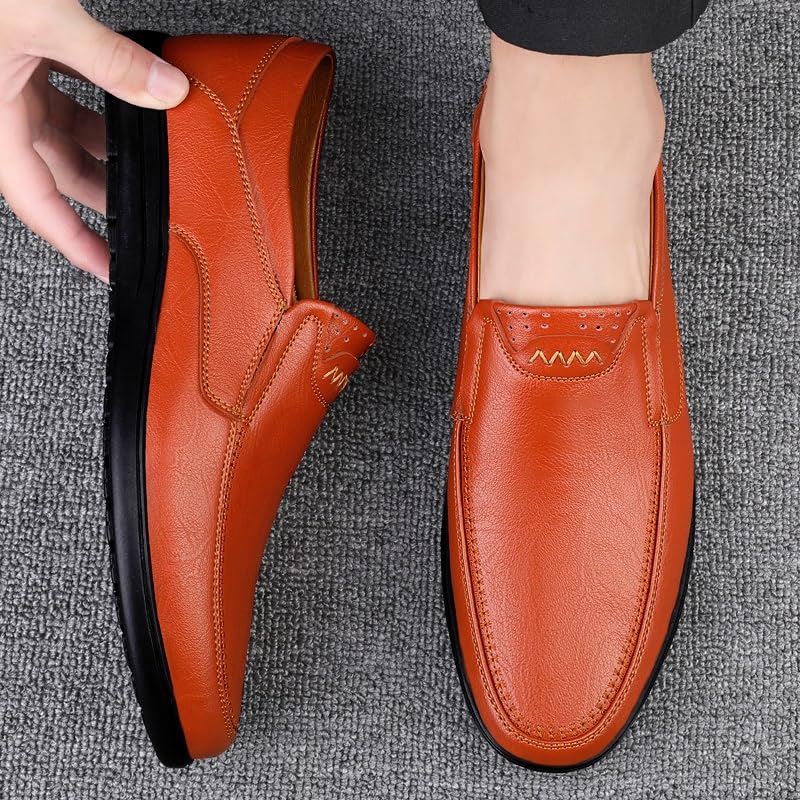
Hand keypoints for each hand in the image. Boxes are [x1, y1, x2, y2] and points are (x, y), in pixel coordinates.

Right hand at [0, 1, 188, 279]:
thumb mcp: (40, 18)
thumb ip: (108, 60)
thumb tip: (169, 91)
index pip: (40, 206)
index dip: (78, 242)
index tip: (112, 269)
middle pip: (58, 170)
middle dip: (106, 189)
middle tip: (153, 206)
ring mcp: (2, 81)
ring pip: (60, 130)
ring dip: (107, 140)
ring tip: (153, 150)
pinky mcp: (12, 52)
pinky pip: (58, 90)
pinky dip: (93, 96)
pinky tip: (127, 96)